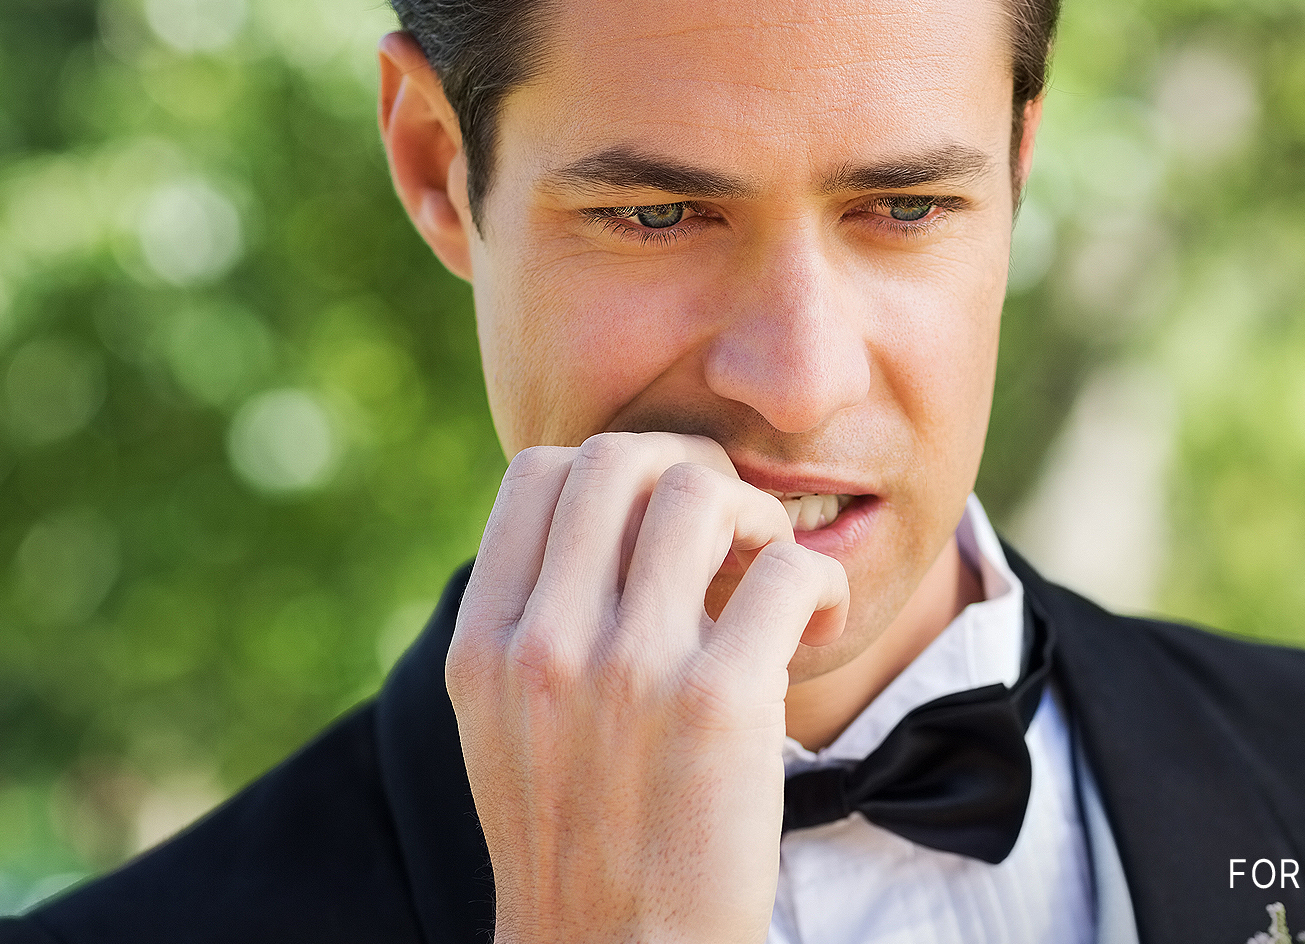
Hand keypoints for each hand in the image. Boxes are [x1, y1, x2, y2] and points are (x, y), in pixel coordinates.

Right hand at [448, 432, 850, 943]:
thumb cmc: (583, 845)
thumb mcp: (507, 728)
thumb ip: (534, 623)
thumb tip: (603, 520)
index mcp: (484, 647)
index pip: (539, 473)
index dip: (615, 471)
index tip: (659, 525)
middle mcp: (544, 646)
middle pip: (620, 458)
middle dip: (693, 472)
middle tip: (732, 532)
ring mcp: (629, 671)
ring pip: (702, 494)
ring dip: (758, 515)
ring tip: (772, 574)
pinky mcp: (720, 705)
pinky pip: (789, 572)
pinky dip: (820, 584)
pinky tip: (814, 628)